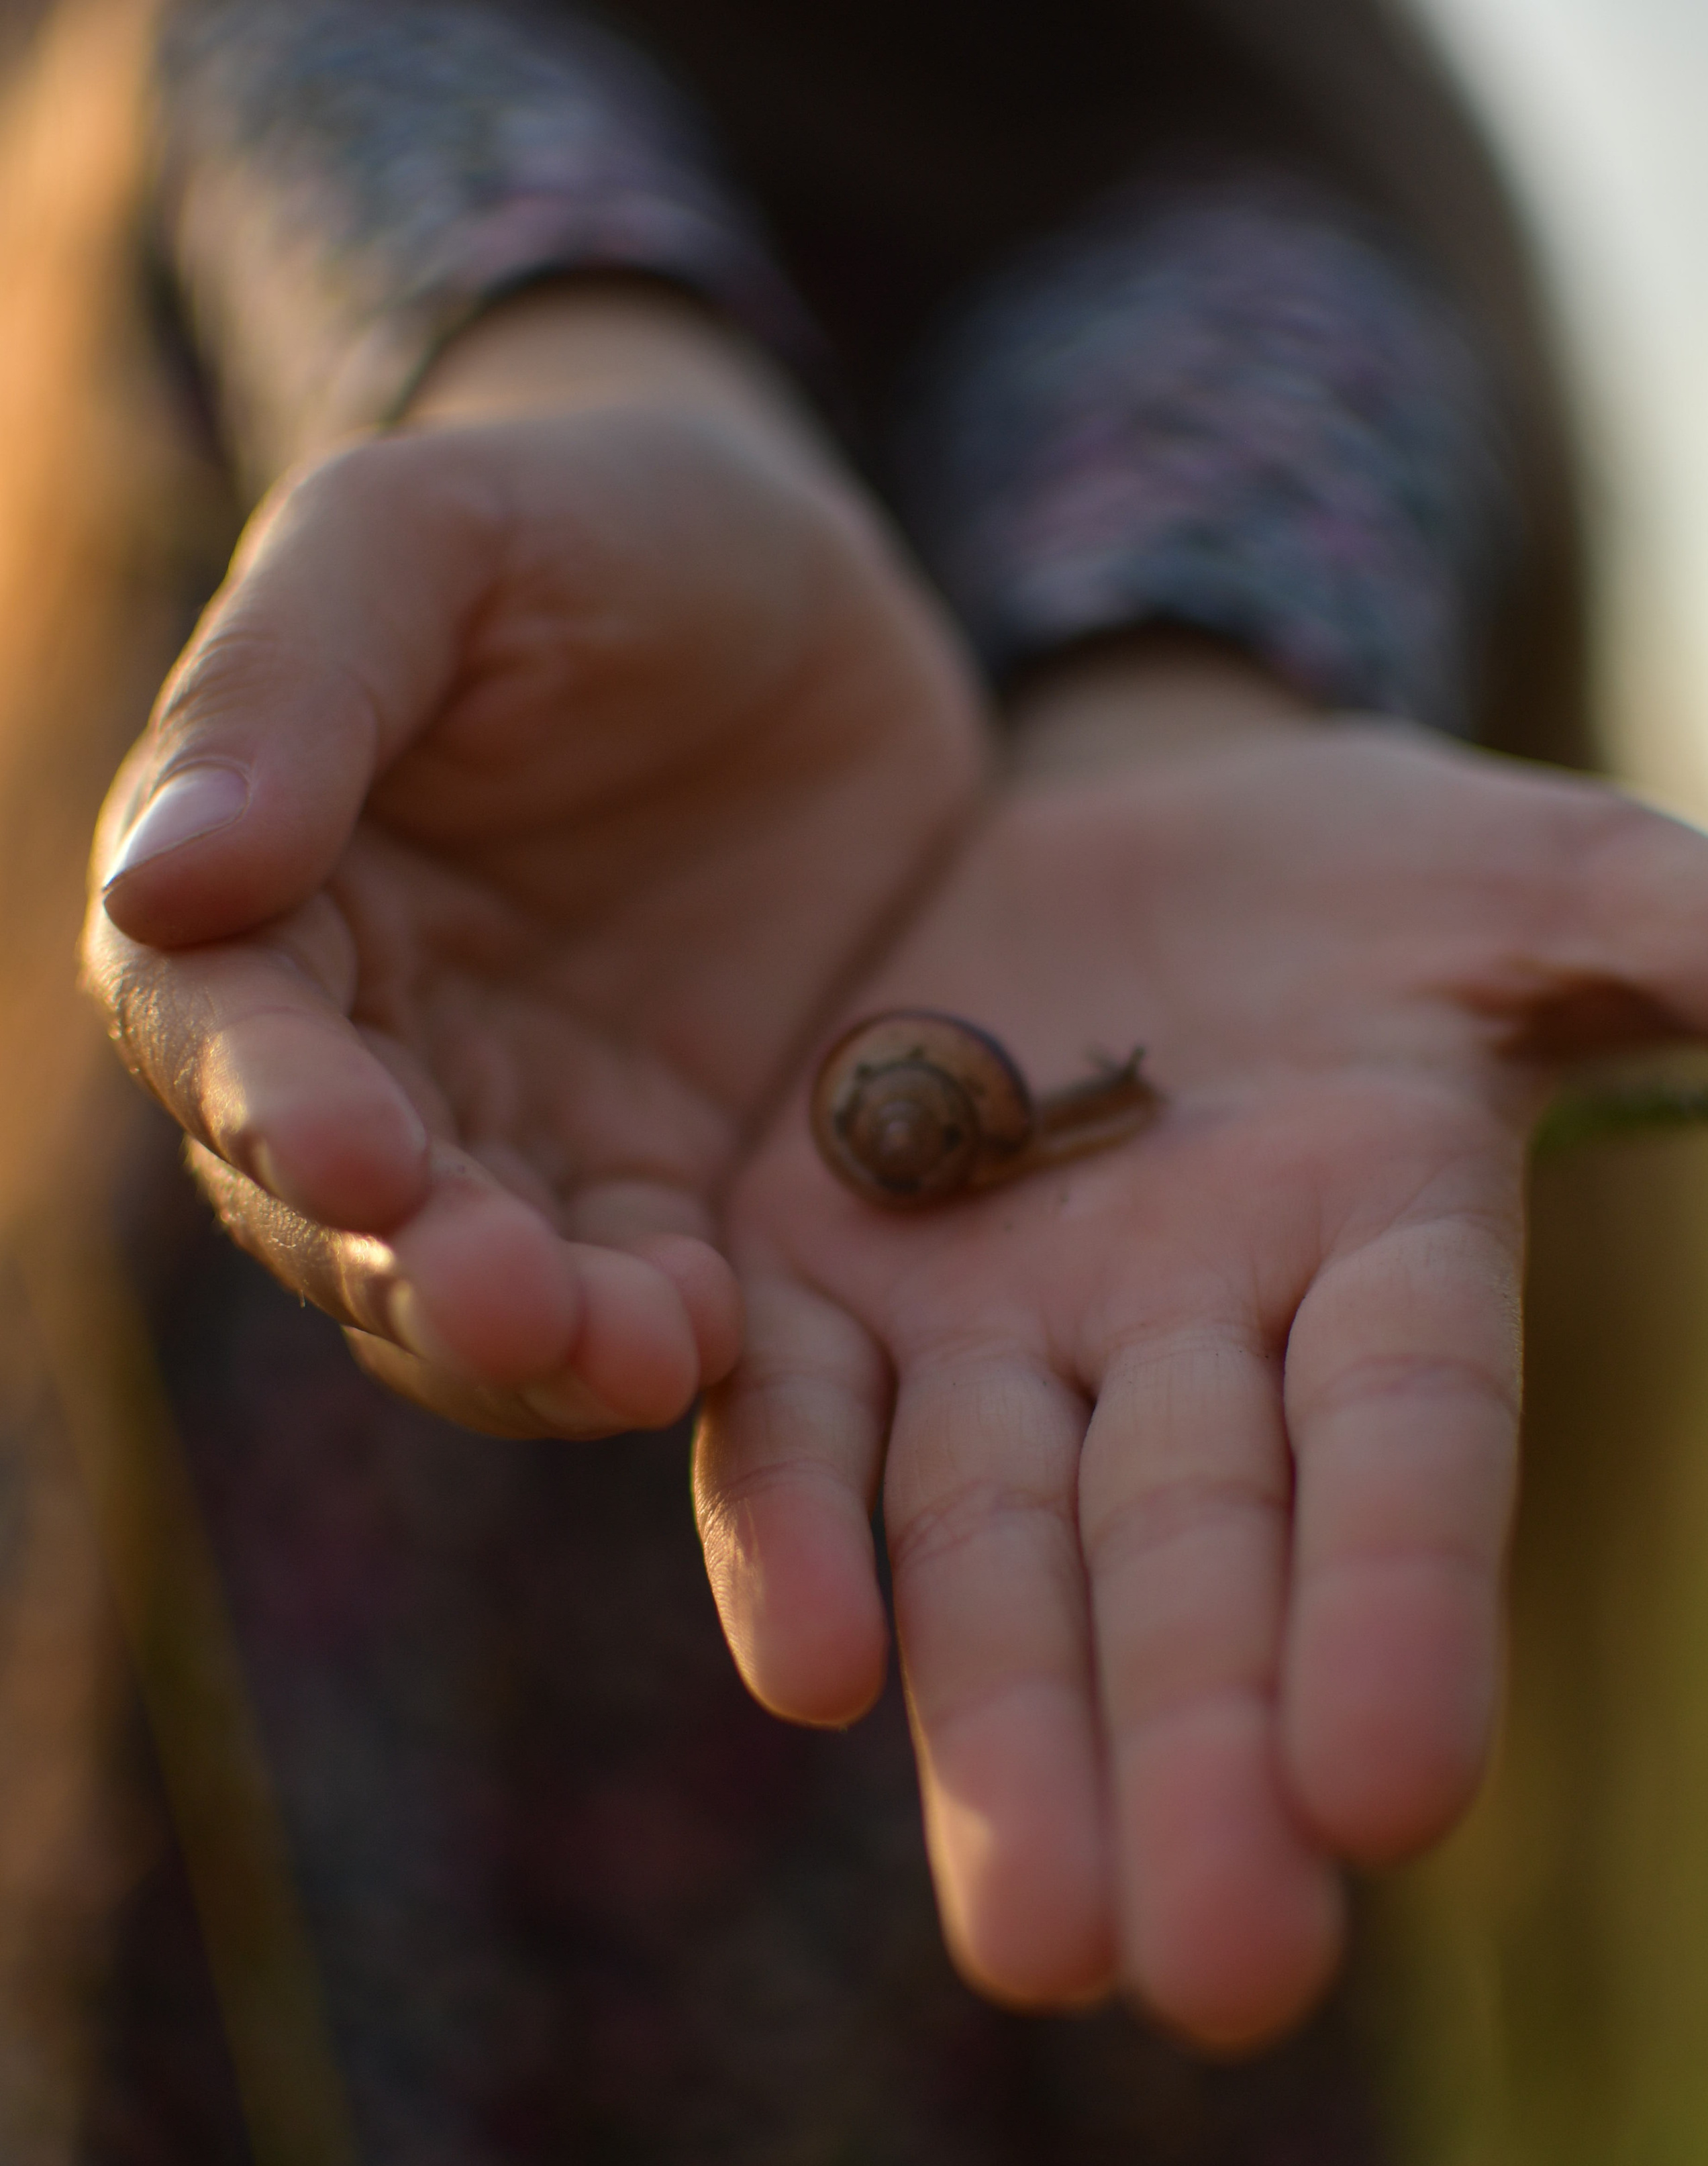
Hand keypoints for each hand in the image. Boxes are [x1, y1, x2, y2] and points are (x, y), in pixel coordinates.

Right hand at [83, 287, 984, 1434]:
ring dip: (531, 1343)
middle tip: (503, 1306)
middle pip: (333, 1204)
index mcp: (262, 884)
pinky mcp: (656, 1171)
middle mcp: (362, 1034)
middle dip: (408, 1268)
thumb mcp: (432, 538)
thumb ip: (289, 692)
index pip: (218, 1025)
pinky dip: (648, 1333)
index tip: (349, 1156)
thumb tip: (157, 880)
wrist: (806, 584)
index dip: (270, 1101)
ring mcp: (511, 1120)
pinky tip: (705, 1343)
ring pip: (467, 1282)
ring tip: (632, 1359)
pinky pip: (628, 1287)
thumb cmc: (587, 519)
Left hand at [696, 639, 1707, 2047]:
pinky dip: (793, 1534)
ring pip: (991, 1545)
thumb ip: (1665, 944)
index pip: (1403, 1445)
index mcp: (1380, 1248)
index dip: (1400, 1603)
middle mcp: (1184, 1337)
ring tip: (1033, 1944)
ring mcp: (988, 1322)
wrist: (1108, 825)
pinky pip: (793, 1420)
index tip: (1396, 1799)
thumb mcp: (1525, 883)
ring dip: (1003, 1733)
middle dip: (1197, 1751)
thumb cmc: (1361, 871)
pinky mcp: (815, 1276)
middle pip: (1192, 1560)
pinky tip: (810, 1670)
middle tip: (1213, 1976)